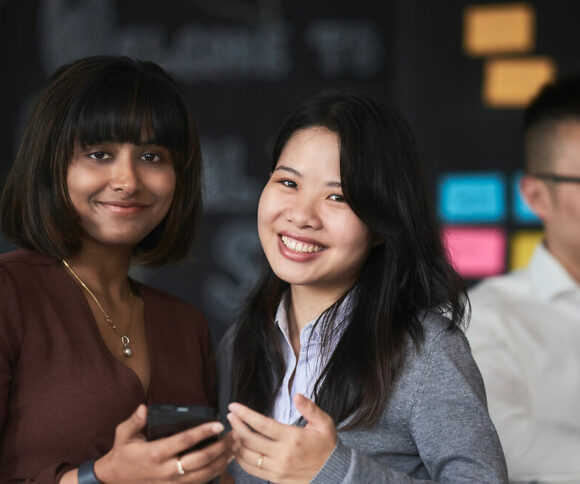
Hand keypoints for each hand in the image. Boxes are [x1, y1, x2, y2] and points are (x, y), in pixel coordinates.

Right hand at [91, 404, 231, 482]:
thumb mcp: (123, 434)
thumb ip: (134, 421)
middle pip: (199, 461)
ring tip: (235, 447)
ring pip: (203, 475)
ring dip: (222, 461)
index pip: (184, 441)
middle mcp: (165, 470)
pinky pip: (199, 483)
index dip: (203, 432)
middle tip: (234, 435)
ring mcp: (171, 483)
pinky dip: (215, 473)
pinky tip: (225, 462)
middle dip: (220, 447)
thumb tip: (144, 408)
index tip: (219, 423)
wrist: (115, 479)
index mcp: (154, 453)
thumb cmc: (122, 452)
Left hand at [227, 394, 337, 483]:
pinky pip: (252, 470)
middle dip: (236, 426)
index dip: (245, 414)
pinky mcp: (275, 478)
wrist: (333, 472)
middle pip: (250, 439)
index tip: (234, 406)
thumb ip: (310, 408)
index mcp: (292, 437)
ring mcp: (277, 469)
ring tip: (233, 431)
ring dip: (236, 443)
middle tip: (230, 416)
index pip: (262, 424)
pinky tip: (238, 449)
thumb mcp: (324, 423)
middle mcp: (282, 454)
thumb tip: (297, 395)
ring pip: (248, 456)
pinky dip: (241, 459)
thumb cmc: (326, 444)